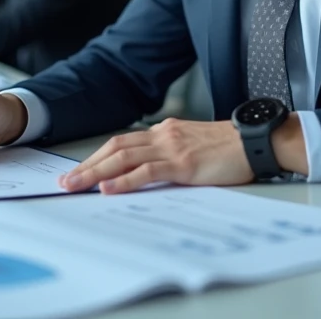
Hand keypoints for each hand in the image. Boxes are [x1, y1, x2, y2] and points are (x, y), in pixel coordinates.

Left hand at [58, 119, 255, 194]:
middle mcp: (163, 136)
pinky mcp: (184, 164)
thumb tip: (146, 175)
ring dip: (95, 173)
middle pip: (115, 148)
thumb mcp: (193, 147)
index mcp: (164, 132)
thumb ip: (170, 156)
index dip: (97, 157)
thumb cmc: (230, 149)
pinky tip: (107, 189)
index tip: (78, 171)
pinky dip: (124, 180)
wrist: (256, 141)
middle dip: (87, 166)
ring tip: (75, 186)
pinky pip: (147, 172)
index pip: (121, 142)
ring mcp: (172, 148)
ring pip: (124, 158)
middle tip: (65, 182)